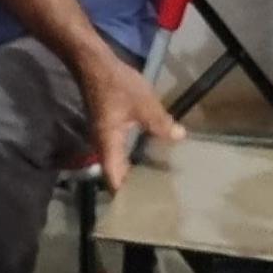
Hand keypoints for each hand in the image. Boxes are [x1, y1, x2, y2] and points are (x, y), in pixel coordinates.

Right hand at [80, 54, 184, 191]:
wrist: (93, 64)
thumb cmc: (116, 85)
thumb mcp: (144, 104)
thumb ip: (161, 123)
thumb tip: (179, 137)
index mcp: (109, 144)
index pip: (114, 178)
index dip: (125, 196)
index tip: (140, 208)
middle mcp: (103, 146)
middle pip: (115, 175)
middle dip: (131, 188)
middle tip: (154, 198)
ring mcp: (104, 138)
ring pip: (117, 163)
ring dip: (132, 173)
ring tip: (154, 180)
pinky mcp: (108, 130)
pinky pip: (119, 152)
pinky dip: (131, 159)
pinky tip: (148, 156)